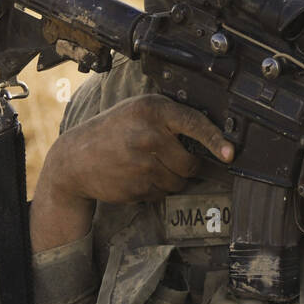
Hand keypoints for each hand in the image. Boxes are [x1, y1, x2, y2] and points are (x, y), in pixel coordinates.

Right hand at [30, 96, 234, 251]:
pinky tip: (135, 176)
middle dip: (186, 165)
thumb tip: (209, 134)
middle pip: (190, 163)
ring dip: (170, 179)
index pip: (194, 123)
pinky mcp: (136, 187)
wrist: (74, 159)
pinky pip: (161, 194)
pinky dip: (154, 189)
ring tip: (147, 165)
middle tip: (168, 158)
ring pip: (178, 182)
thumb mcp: (137, 110)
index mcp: (152, 110)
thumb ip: (168, 117)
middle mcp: (148, 135)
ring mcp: (142, 164)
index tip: (229, 153)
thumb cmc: (112, 130)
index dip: (215, 140)